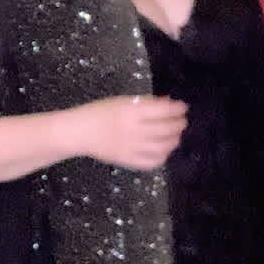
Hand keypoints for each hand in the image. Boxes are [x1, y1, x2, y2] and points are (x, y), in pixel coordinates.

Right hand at [70, 95, 187, 170]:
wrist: (80, 132)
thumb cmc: (100, 112)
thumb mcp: (122, 102)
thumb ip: (145, 103)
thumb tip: (168, 103)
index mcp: (131, 111)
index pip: (163, 110)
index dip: (177, 108)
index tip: (183, 107)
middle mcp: (134, 130)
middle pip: (166, 128)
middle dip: (179, 124)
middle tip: (183, 121)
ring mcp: (132, 147)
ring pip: (163, 146)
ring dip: (174, 140)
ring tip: (176, 136)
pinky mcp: (129, 161)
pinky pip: (152, 161)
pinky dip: (162, 156)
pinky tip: (164, 150)